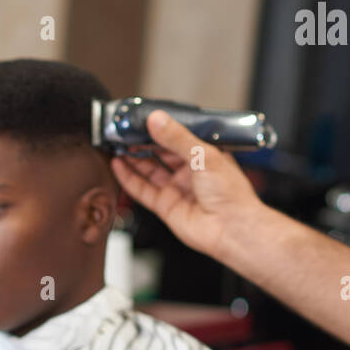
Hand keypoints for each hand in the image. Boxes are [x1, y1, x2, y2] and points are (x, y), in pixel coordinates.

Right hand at [110, 109, 265, 260]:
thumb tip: (157, 120)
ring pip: (149, 170)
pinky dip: (128, 178)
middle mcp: (190, 172)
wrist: (232, 229)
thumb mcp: (205, 156)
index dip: (159, 129)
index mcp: (204, 156)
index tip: (142, 120)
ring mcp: (177, 189)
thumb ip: (178, 138)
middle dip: (142, 143)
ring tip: (117, 144)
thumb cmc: (231, 195)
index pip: (177, 138)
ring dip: (133, 158)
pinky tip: (118, 165)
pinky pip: (142, 190)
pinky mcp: (166, 206)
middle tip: (125, 132)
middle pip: (160, 154)